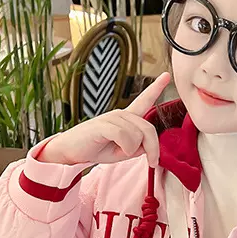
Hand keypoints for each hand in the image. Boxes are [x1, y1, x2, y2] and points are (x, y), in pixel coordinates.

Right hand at [38, 72, 170, 166]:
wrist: (69, 151)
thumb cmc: (96, 149)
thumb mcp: (123, 151)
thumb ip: (138, 147)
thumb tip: (148, 146)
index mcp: (127, 118)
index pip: (144, 101)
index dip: (156, 88)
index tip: (167, 75)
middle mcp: (121, 114)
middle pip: (149, 129)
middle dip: (153, 149)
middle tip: (151, 162)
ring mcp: (112, 117)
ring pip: (138, 136)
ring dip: (131, 151)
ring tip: (118, 152)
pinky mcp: (104, 124)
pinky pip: (126, 137)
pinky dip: (124, 149)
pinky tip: (115, 150)